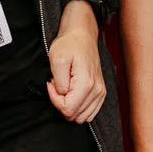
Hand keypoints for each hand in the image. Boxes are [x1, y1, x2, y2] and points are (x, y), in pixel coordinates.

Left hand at [46, 1, 106, 123]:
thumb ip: (59, 83)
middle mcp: (97, 91)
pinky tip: (72, 92)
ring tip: (65, 87)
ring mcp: (100, 92)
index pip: (68, 109)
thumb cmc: (69, 44)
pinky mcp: (100, 93)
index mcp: (86, 84)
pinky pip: (90, 113)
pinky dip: (78, 107)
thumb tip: (62, 95)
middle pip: (74, 115)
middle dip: (61, 102)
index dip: (55, 100)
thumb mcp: (57, 59)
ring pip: (82, 116)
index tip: (52, 84)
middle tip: (57, 84)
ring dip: (70, 105)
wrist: (82, 35)